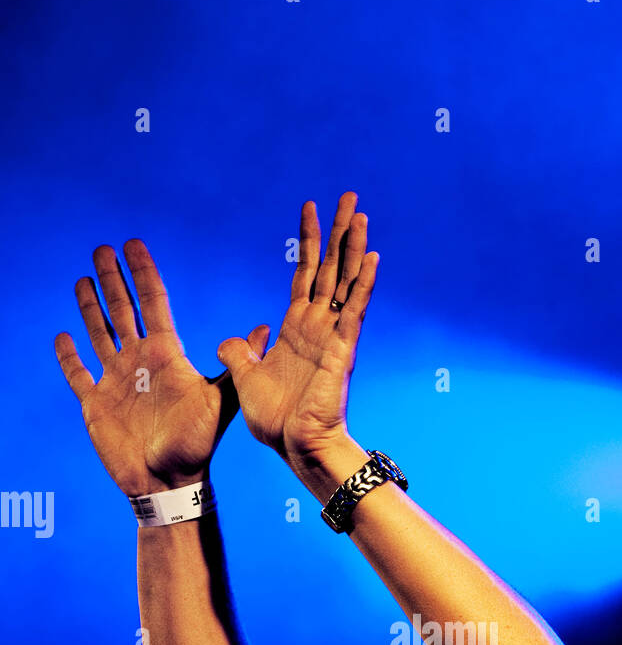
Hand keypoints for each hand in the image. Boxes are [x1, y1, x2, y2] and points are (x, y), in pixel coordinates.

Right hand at [55, 240, 264, 497]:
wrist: (171, 481)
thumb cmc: (198, 444)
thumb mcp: (222, 400)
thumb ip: (237, 365)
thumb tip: (265, 329)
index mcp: (166, 354)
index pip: (153, 302)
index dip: (143, 272)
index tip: (134, 244)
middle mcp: (140, 361)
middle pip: (122, 309)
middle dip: (112, 279)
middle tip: (103, 247)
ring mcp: (116, 380)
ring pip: (100, 333)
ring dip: (90, 306)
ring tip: (84, 278)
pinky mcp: (96, 403)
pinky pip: (77, 374)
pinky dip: (69, 357)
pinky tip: (63, 336)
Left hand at [216, 191, 378, 494]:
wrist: (295, 448)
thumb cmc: (276, 423)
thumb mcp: (245, 380)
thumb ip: (239, 354)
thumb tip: (227, 340)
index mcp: (295, 330)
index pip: (304, 274)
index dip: (307, 241)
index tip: (310, 207)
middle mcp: (317, 327)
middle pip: (331, 268)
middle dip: (337, 231)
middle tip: (348, 196)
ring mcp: (332, 336)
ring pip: (345, 281)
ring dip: (353, 247)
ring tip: (359, 213)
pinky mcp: (341, 350)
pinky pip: (353, 311)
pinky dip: (363, 284)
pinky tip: (371, 256)